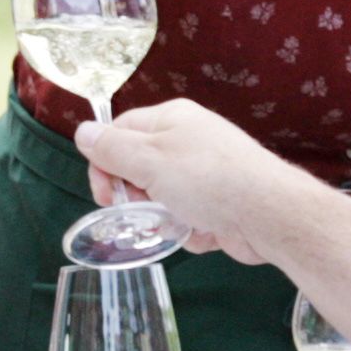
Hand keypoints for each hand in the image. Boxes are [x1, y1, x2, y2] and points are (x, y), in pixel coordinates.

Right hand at [77, 102, 294, 261]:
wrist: (268, 213)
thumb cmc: (205, 178)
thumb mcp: (149, 160)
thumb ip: (111, 148)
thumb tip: (82, 131)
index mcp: (170, 119)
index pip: (119, 133)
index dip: (105, 163)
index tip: (105, 194)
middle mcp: (187, 141)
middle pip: (138, 168)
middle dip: (136, 195)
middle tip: (140, 209)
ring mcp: (205, 174)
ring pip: (161, 198)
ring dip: (164, 216)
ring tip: (181, 221)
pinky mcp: (218, 204)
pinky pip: (186, 217)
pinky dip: (190, 228)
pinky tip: (206, 231)